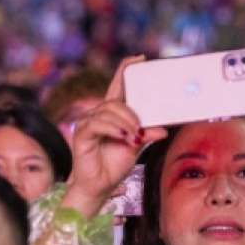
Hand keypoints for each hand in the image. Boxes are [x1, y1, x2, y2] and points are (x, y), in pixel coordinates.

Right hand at [61, 56, 165, 217]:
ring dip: (126, 124)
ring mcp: (88, 122)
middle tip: (142, 131)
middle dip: (132, 114)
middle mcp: (99, 114)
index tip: (139, 59)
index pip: (118, 85)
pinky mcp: (81, 133)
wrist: (100, 186)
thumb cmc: (114, 164)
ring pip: (109, 111)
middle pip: (116, 101)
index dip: (126, 69)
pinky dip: (113, 129)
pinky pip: (97, 123)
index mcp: (113, 114)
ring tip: (134, 138)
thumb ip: (146, 133)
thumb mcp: (136, 146)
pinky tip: (123, 136)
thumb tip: (163, 129)